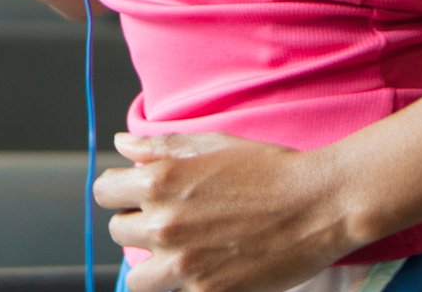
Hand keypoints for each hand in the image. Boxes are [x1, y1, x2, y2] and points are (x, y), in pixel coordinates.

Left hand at [95, 133, 360, 291]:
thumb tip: (121, 145)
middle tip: (168, 219)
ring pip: (136, 277)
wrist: (317, 205)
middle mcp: (164, 224)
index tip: (134, 192)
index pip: (104, 192)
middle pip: (118, 231)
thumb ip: (159, 147)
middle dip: (137, 223)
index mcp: (159, 181)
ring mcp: (184, 263)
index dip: (119, 190)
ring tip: (178, 251)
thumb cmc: (268, 168)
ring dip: (151, 263)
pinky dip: (184, 282)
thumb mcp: (211, 144)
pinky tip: (206, 265)